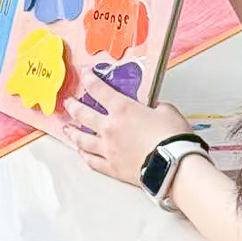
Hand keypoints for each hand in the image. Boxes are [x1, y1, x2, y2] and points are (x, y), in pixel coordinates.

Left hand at [59, 77, 192, 186]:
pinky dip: (85, 156)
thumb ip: (155, 107)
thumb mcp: (167, 111)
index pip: (99, 90)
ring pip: (82, 139)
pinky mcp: (112, 168)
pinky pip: (92, 161)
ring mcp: (108, 149)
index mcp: (123, 110)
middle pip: (83, 114)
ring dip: (72, 132)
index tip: (83, 73)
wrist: (174, 165)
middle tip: (67, 102)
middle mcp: (109, 128)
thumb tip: (153, 109)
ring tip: (67, 129)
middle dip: (72, 106)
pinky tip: (81, 152)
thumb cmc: (173, 138)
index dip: (89, 79)